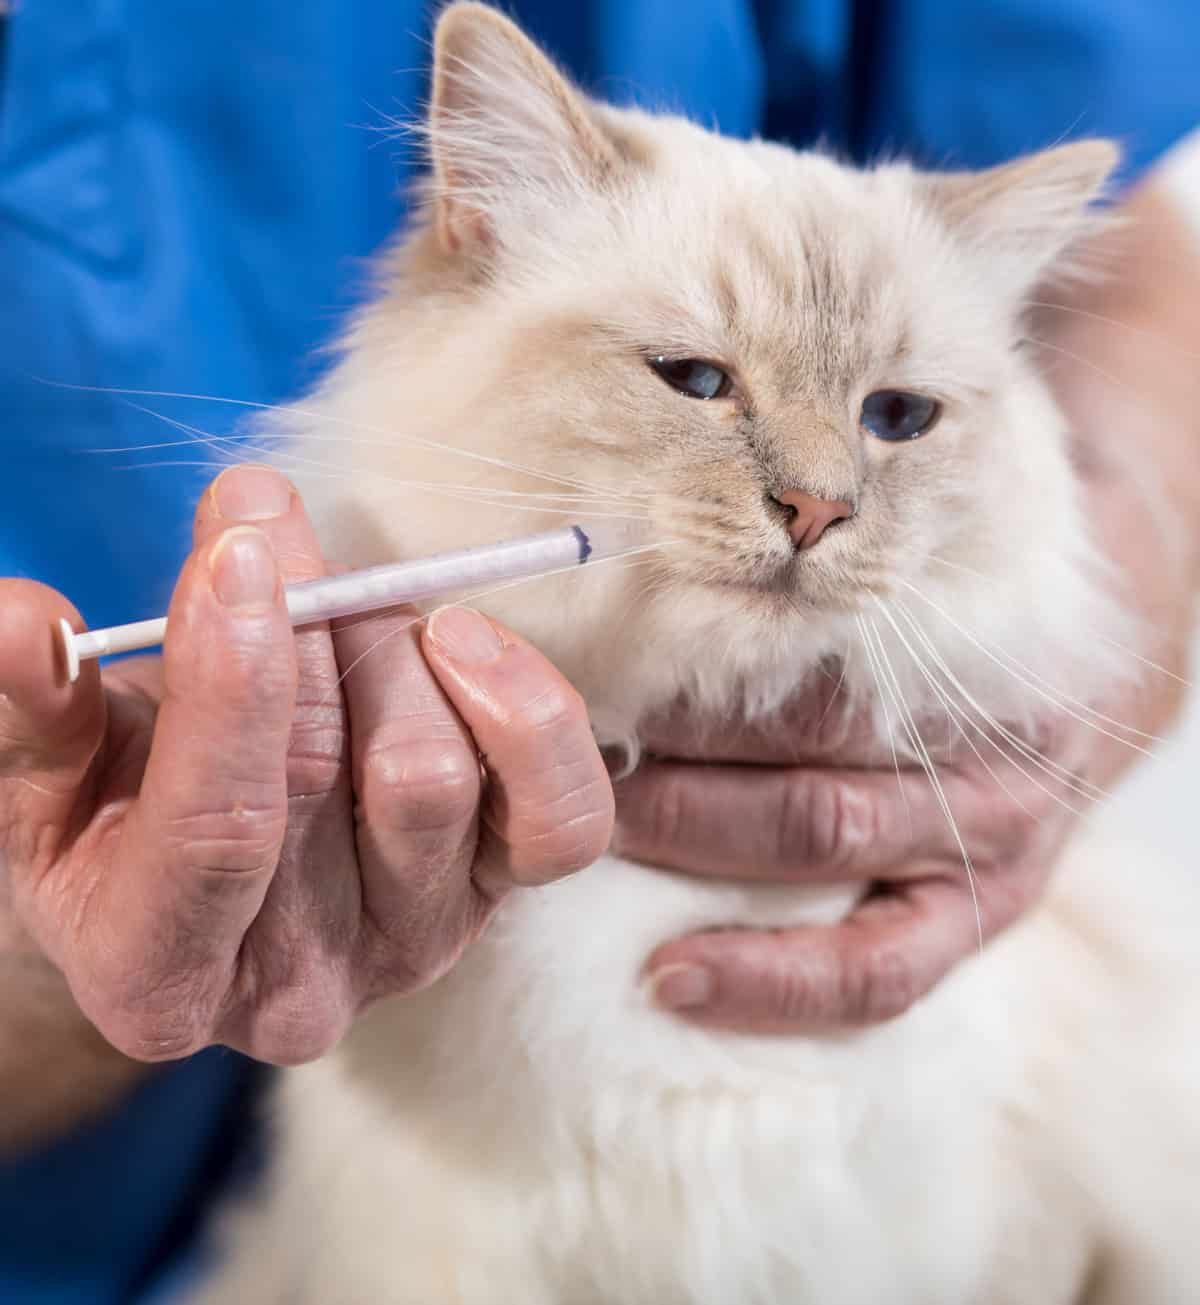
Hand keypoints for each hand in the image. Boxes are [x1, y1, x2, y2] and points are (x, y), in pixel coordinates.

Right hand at [0, 464, 612, 1064]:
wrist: (217, 848)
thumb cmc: (122, 800)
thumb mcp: (51, 757)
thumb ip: (33, 701)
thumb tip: (22, 623)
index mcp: (157, 974)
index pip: (216, 833)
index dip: (230, 681)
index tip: (237, 554)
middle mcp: (298, 990)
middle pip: (331, 779)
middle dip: (306, 622)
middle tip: (270, 524)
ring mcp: (413, 943)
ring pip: (436, 778)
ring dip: (389, 648)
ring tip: (344, 600)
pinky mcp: (500, 895)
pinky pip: (562, 816)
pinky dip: (525, 710)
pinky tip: (462, 640)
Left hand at [624, 178, 1199, 1032]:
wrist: (1127, 547)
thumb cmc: (989, 471)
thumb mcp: (945, 392)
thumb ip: (867, 345)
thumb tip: (836, 244)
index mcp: (979, 584)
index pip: (812, 614)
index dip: (689, 627)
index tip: (572, 630)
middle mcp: (993, 700)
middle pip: (802, 728)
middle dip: (665, 735)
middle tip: (544, 729)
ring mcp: (1000, 809)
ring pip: (826, 840)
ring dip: (690, 839)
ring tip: (578, 826)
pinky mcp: (995, 887)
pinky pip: (891, 962)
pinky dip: (784, 982)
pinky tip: (678, 982)